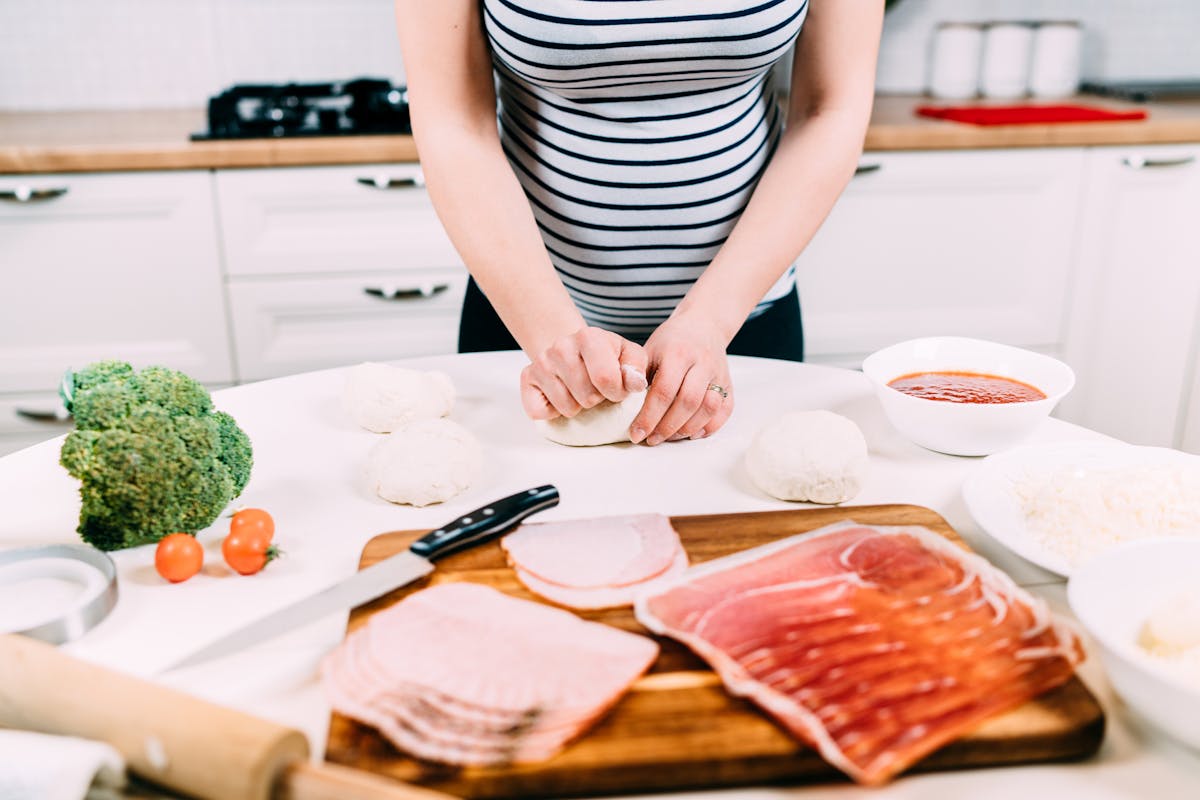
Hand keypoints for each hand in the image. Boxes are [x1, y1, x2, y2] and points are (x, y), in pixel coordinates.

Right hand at [520, 327, 648, 419]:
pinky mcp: (526, 379)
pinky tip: (560, 396)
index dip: (617, 393)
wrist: (573, 349)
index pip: (606, 379)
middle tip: (594, 387)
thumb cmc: (605, 357)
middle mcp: (561, 346)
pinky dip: (553, 413)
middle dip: (597, 399)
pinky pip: (541, 413)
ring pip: (567, 407)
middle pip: (587, 397)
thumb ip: (636, 369)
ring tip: (579, 390)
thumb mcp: (628, 356)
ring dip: (578, 406)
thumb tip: (635, 384)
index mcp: (589, 336)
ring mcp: (541, 362)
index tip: (616, 388)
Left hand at [631, 313, 732, 444]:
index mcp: (678, 352)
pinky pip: (725, 410)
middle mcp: (702, 362)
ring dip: (688, 428)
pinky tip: (692, 433)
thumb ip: (639, 376)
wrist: (703, 325)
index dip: (649, 417)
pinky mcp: (729, 383)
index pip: (663, 391)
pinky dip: (710, 426)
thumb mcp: (649, 350)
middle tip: (652, 439)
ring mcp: (719, 373)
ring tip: (670, 437)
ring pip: (708, 408)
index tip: (636, 433)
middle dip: (667, 427)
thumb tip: (624, 406)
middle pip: (687, 402)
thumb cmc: (670, 341)